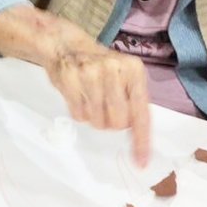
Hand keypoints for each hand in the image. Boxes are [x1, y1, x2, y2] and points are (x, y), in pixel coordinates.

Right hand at [0, 7, 149, 165]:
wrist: (65, 44)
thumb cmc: (98, 65)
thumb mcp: (122, 75)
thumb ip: (132, 100)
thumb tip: (138, 136)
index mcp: (134, 70)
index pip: (141, 113)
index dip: (141, 141)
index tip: (141, 163)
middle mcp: (116, 70)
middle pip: (118, 124)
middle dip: (109, 122)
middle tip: (102, 106)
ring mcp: (92, 74)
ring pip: (97, 122)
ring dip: (92, 116)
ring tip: (88, 96)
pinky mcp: (71, 80)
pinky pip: (79, 115)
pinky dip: (78, 111)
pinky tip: (77, 94)